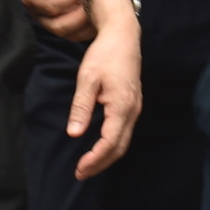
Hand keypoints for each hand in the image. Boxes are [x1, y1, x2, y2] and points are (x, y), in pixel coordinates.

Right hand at [21, 0, 91, 41]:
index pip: (50, 7)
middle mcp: (40, 13)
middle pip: (60, 26)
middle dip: (80, 13)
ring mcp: (55, 21)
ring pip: (72, 34)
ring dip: (88, 21)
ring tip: (98, 3)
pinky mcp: (69, 24)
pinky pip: (81, 34)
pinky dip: (92, 26)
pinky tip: (102, 11)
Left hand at [68, 7, 142, 179]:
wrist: (124, 35)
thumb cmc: (105, 54)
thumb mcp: (87, 78)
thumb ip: (81, 107)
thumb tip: (74, 134)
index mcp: (122, 106)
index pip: (110, 142)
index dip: (95, 159)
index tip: (79, 169)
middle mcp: (133, 110)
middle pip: (119, 147)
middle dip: (101, 164)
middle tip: (81, 174)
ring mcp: (135, 107)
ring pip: (124, 141)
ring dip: (107, 156)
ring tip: (88, 165)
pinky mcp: (133, 104)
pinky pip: (124, 131)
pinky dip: (112, 144)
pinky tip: (99, 146)